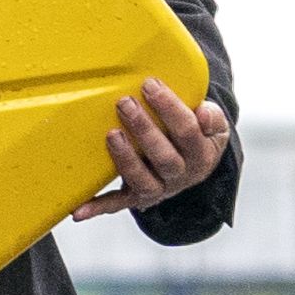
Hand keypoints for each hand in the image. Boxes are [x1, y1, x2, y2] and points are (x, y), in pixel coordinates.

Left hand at [71, 78, 233, 218]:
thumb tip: (204, 113)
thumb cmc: (197, 137)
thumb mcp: (215, 127)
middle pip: (165, 157)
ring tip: (112, 134)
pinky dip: (98, 207)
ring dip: (126, 158)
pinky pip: (117, 204)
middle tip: (125, 103)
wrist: (193, 166)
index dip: (169, 107)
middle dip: (144, 129)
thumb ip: (213, 117)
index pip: (188, 130)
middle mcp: (181, 175)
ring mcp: (159, 189)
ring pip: (143, 181)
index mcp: (202, 154)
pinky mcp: (136, 198)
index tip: (150, 84)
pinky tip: (79, 210)